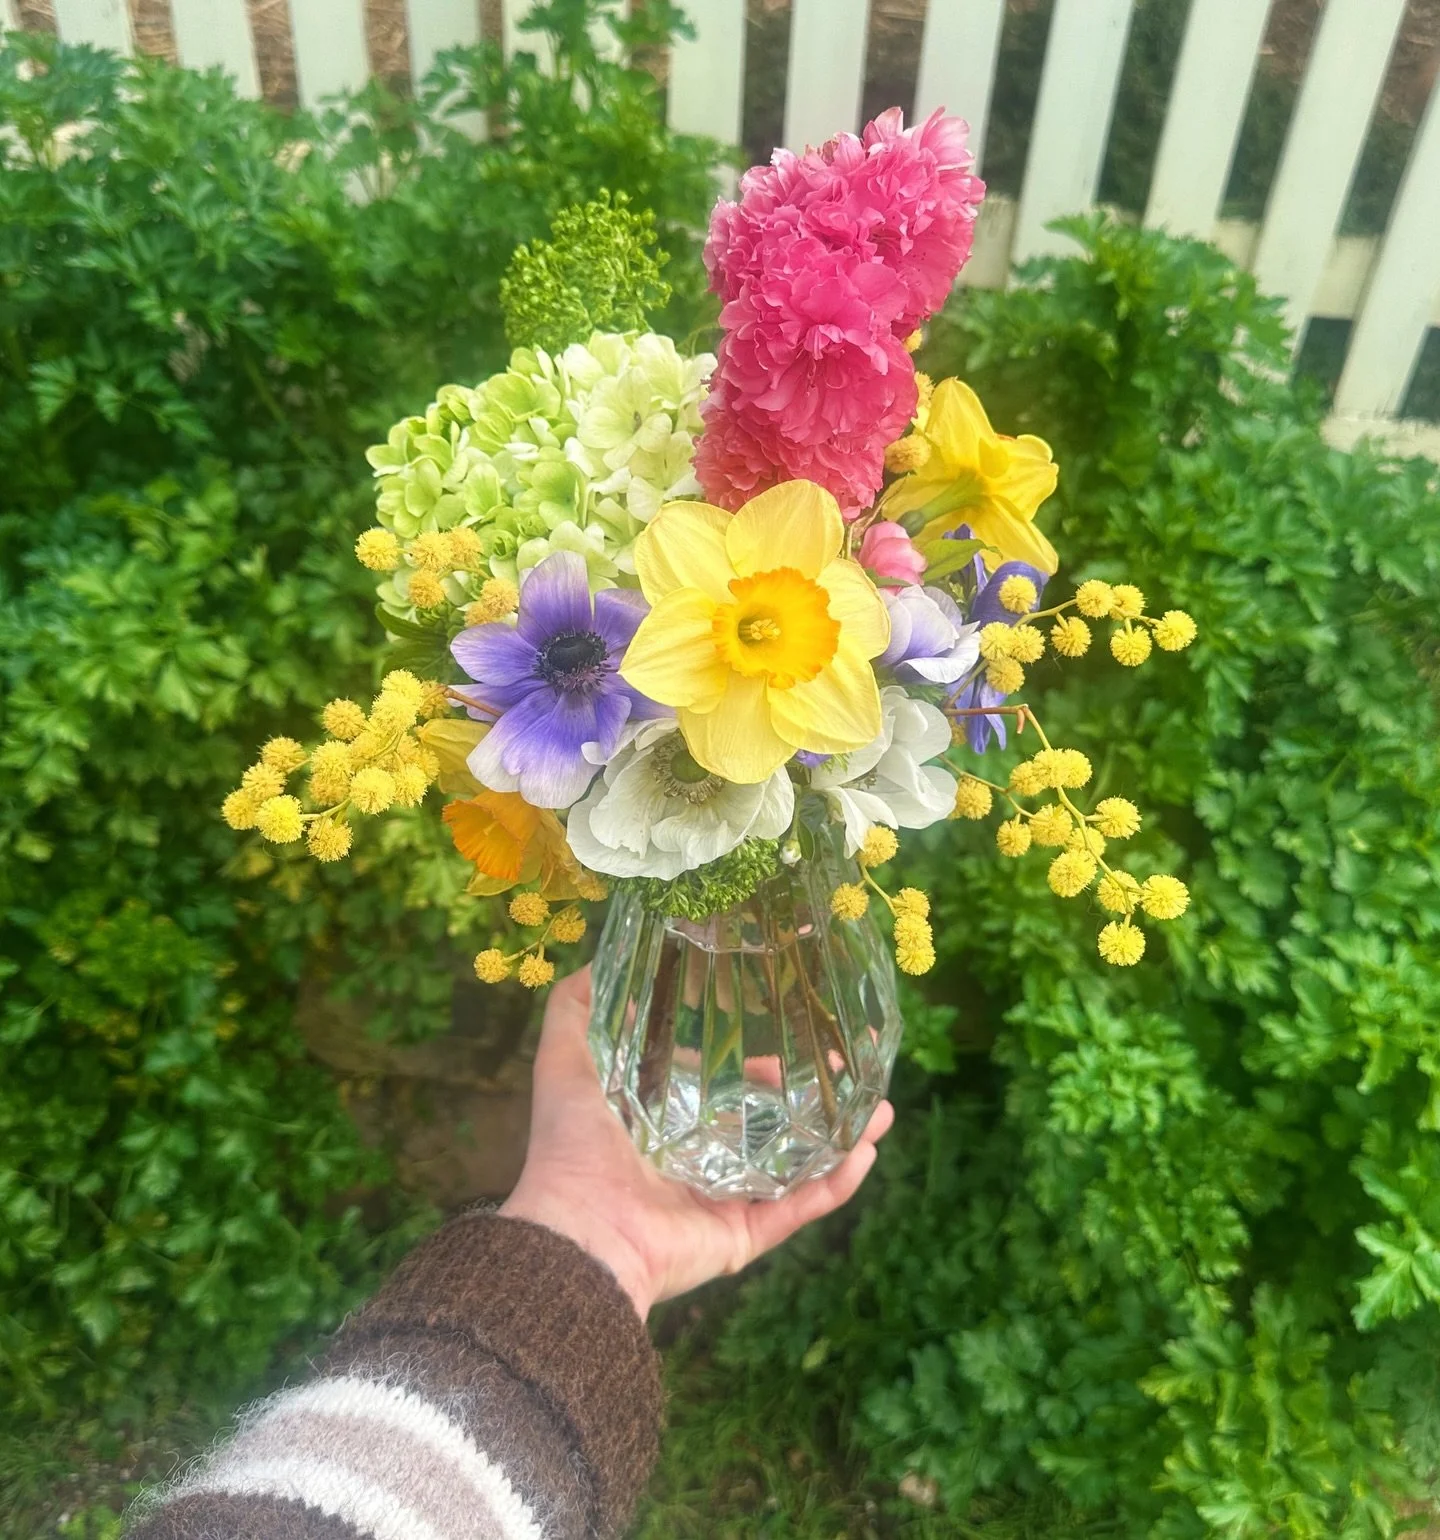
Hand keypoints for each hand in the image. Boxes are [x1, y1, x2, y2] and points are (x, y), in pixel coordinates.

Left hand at [500, 966, 893, 1319]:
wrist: (579, 1232)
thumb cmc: (572, 1146)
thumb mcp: (566, 1061)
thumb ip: (576, 1009)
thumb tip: (601, 959)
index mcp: (669, 1122)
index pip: (729, 1083)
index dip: (768, 1058)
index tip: (803, 1026)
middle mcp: (702, 1160)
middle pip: (774, 1122)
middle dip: (819, 1095)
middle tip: (855, 1063)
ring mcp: (727, 1200)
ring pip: (800, 1163)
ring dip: (843, 1136)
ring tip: (882, 1107)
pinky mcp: (743, 1234)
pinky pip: (800, 1208)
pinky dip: (836, 1183)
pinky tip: (865, 1150)